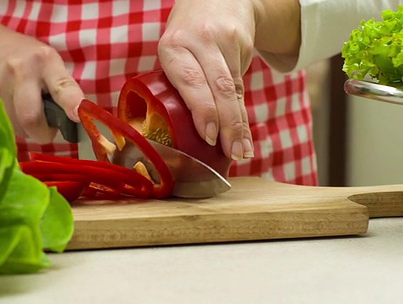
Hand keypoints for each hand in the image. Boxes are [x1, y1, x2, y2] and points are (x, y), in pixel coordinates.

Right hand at [0, 23, 83, 143]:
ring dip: (27, 130)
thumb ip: (63, 90)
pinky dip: (13, 126)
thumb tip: (78, 122)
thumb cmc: (28, 59)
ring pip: (16, 126)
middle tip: (46, 129)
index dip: (71, 103)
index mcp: (45, 61)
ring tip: (27, 113)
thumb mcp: (50, 64)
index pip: (61, 88)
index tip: (78, 116)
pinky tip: (12, 111)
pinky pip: (2, 124)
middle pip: (30, 117)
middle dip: (42, 133)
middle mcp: (20, 71)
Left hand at [158, 0, 256, 160]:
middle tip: (232, 154)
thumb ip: (177, 85)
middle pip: (219, 88)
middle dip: (227, 125)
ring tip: (241, 152)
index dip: (203, 111)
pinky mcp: (244, 44)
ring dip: (238, 126)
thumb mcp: (174, 53)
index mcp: (172, 47)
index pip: (191, 82)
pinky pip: (242, 86)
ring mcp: (225, 41)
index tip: (209, 137)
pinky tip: (244, 136)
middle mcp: (200, 41)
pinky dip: (242, 114)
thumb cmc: (186, 36)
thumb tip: (180, 133)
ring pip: (234, 90)